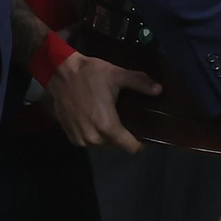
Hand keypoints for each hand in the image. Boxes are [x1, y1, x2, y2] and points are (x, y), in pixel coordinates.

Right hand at [44, 51, 162, 153]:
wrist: (60, 73)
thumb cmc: (90, 74)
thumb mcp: (118, 75)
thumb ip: (140, 83)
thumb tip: (160, 90)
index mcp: (108, 126)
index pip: (130, 147)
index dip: (140, 142)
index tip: (144, 132)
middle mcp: (94, 138)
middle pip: (116, 144)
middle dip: (123, 134)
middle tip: (125, 117)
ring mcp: (80, 139)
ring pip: (102, 143)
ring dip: (107, 133)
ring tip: (110, 116)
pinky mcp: (70, 136)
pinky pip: (88, 140)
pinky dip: (93, 132)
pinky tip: (94, 117)